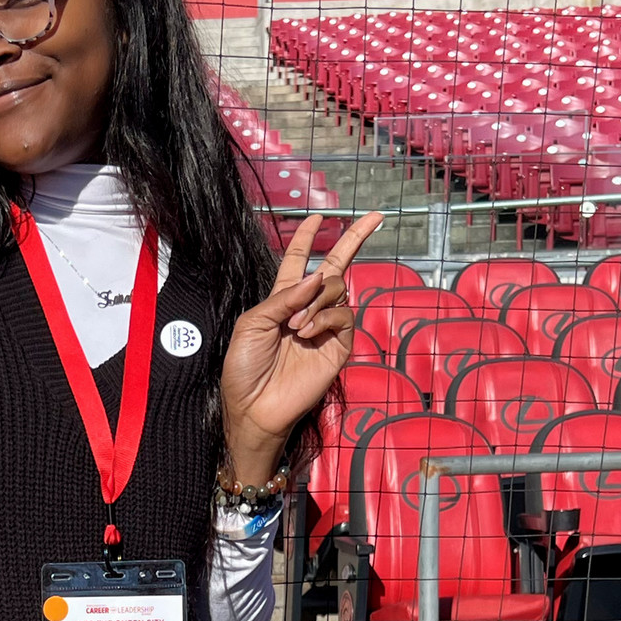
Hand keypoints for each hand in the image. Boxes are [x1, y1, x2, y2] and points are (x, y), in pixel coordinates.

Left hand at [220, 212, 384, 484]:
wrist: (255, 405)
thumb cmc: (245, 366)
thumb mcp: (252, 323)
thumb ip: (283, 297)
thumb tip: (317, 276)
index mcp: (283, 299)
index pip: (301, 260)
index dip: (309, 236)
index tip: (319, 215)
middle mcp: (308, 308)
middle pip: (337, 267)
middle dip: (355, 239)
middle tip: (375, 218)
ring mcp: (326, 327)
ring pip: (339, 288)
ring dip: (318, 300)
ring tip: (296, 327)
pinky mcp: (339, 346)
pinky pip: (344, 316)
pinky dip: (325, 318)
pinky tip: (307, 334)